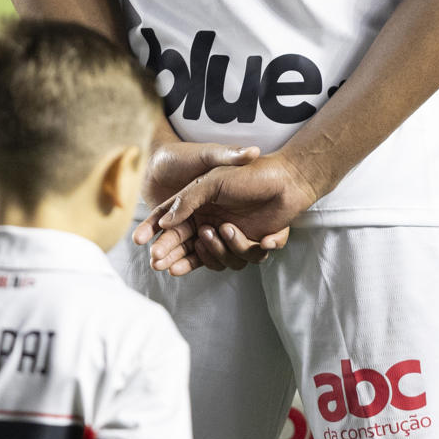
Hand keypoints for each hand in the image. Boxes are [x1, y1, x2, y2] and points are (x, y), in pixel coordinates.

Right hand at [133, 151, 316, 275]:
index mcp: (199, 208)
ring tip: (225, 229)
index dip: (161, 241)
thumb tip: (164, 223)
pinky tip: (261, 239)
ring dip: (218, 249)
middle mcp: (212, 224)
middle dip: (176, 256)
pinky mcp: (252, 244)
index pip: (174, 229)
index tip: (149, 251)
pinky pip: (245, 258)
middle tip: (163, 263)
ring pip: (217, 258)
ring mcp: (231, 236)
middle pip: (189, 249)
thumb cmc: (249, 175)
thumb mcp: (213, 180)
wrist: (288, 178)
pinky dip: (250, 248)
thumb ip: (188, 200)